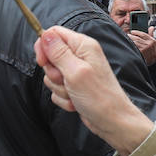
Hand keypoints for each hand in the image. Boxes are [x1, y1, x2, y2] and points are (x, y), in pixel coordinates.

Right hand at [34, 27, 153, 155]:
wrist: (112, 122)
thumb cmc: (100, 97)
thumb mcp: (75, 72)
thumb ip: (58, 52)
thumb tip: (45, 35)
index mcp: (83, 46)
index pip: (54, 34)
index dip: (43, 47)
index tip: (43, 62)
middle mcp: (80, 56)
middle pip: (50, 56)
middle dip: (52, 73)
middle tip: (65, 81)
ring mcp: (77, 72)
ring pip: (51, 75)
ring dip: (59, 88)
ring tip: (74, 94)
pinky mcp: (74, 86)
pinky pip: (57, 90)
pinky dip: (63, 98)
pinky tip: (76, 103)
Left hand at [128, 30, 155, 65]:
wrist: (152, 61)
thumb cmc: (152, 51)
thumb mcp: (153, 43)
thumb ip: (151, 34)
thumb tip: (151, 27)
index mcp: (152, 41)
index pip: (142, 34)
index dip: (136, 32)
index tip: (132, 32)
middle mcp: (149, 44)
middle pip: (137, 38)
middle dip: (131, 36)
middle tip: (127, 35)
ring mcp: (145, 48)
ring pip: (134, 42)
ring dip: (129, 40)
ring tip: (126, 39)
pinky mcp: (141, 52)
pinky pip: (134, 47)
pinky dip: (130, 45)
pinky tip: (127, 44)